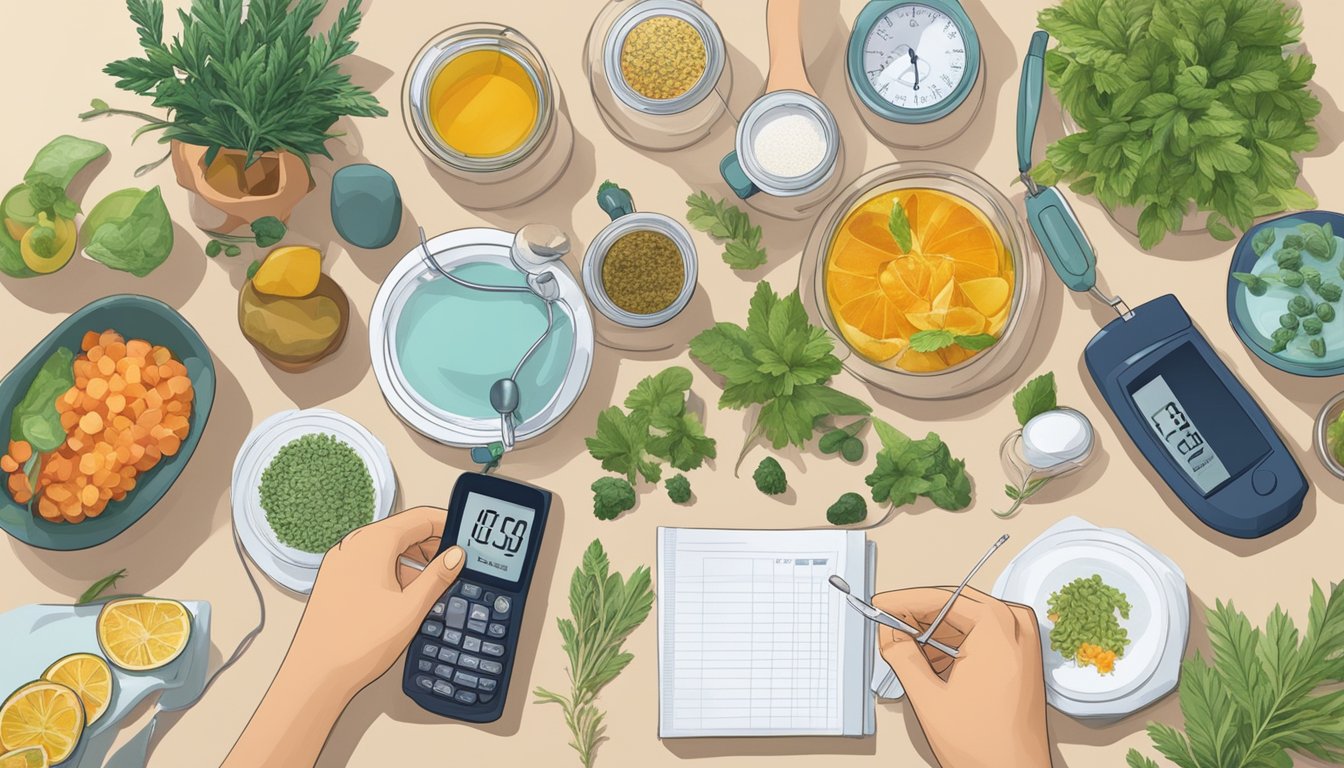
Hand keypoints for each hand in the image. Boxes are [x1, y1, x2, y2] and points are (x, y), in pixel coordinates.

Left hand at [224, 507, 464, 767]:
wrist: (316, 675)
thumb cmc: (358, 643)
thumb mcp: (411, 608)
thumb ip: (438, 577)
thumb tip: (456, 554)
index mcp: (373, 543)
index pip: (419, 519)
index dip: (447, 525)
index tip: (466, 536)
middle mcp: (354, 545)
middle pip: (402, 531)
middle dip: (431, 545)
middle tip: (455, 564)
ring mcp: (341, 562)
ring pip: (386, 549)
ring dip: (412, 561)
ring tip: (433, 586)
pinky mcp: (335, 579)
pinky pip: (370, 564)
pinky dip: (393, 572)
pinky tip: (405, 597)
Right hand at [874, 587, 1050, 767]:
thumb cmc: (986, 746)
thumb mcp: (928, 697)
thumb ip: (901, 656)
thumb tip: (888, 632)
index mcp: (996, 628)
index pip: (941, 599)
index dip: (904, 601)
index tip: (881, 604)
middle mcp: (1015, 628)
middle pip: (956, 605)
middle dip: (919, 616)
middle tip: (888, 625)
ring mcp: (1022, 644)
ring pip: (968, 620)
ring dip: (936, 631)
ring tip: (906, 646)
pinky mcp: (1022, 659)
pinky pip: (983, 636)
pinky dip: (955, 643)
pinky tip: (932, 661)